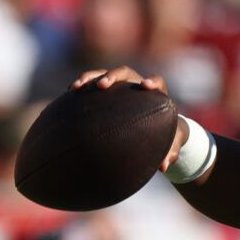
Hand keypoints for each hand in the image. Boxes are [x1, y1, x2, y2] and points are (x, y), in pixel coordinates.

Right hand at [71, 68, 187, 171]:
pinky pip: (91, 84)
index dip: (152, 82)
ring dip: (90, 77)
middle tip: (103, 85)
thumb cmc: (164, 135)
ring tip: (76, 87)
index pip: (157, 82)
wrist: (151, 127)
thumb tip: (164, 167)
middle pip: (125, 73)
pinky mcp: (105, 91)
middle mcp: (136, 85)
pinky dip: (81, 86)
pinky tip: (68, 94)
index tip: (146, 86)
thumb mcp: (170, 144)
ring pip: (103, 74)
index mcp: (155, 94)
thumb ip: (170, 153)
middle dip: (113, 76)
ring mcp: (119, 86)